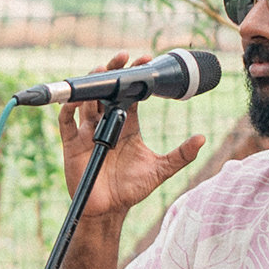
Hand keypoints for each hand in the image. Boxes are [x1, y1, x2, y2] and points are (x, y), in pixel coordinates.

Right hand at [60, 58, 207, 225]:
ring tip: (101, 69)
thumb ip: (181, 155)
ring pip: (86, 100)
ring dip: (91, 84)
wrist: (109, 210)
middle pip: (107, 91)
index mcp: (127, 125)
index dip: (135, 77)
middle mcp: (107, 124)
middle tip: (123, 57)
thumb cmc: (132, 189)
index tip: (145, 61)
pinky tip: (77, 100)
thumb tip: (202, 138)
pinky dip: (69, 109)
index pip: (130, 94)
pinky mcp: (72, 145)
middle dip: (113, 72)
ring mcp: (88, 132)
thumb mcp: (160, 170)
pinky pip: (66, 122)